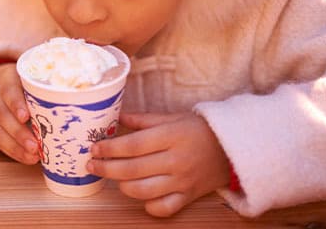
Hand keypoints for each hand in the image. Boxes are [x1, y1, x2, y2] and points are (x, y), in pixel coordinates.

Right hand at [0, 63, 39, 163]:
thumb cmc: (18, 82)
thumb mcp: (26, 77)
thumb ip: (43, 88)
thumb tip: (72, 105)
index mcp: (5, 77)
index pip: (9, 90)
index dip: (16, 104)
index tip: (26, 117)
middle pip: (3, 114)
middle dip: (19, 133)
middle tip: (36, 146)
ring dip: (16, 146)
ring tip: (33, 156)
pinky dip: (12, 151)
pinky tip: (26, 158)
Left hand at [87, 112, 229, 216]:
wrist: (233, 149)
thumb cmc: (199, 130)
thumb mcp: (173, 118)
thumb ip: (144, 120)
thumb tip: (117, 117)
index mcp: (171, 137)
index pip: (133, 145)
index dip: (110, 148)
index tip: (95, 148)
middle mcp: (176, 160)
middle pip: (133, 169)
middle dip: (107, 168)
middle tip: (92, 164)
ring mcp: (182, 181)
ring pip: (143, 191)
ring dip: (121, 185)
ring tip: (112, 177)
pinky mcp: (188, 197)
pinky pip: (163, 208)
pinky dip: (147, 205)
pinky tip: (139, 194)